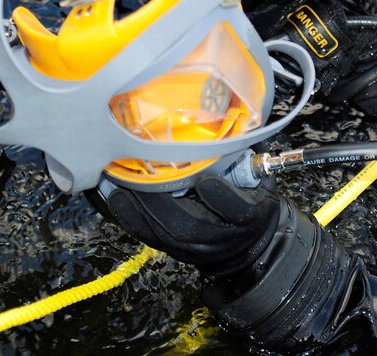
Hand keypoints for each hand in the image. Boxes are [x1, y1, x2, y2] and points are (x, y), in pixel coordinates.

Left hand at [106, 176, 280, 276]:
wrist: (248, 249)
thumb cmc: (253, 206)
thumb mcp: (261, 183)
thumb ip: (247, 159)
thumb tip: (231, 124)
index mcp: (249, 217)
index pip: (238, 210)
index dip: (221, 196)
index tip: (206, 180)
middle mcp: (221, 237)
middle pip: (189, 226)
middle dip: (160, 202)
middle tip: (138, 176)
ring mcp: (196, 248)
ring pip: (165, 235)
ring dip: (137, 210)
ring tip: (117, 186)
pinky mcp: (176, 251)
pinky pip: (150, 238)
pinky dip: (130, 218)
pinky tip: (116, 199)